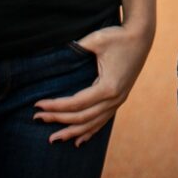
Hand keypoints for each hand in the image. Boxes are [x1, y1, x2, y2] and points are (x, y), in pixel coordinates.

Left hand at [33, 23, 152, 145]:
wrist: (141, 37)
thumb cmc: (118, 36)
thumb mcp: (96, 40)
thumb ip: (77, 47)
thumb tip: (56, 53)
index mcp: (108, 87)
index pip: (76, 103)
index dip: (56, 106)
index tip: (38, 105)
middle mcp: (114, 99)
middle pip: (82, 117)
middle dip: (58, 119)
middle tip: (37, 118)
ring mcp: (118, 101)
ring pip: (92, 124)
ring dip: (71, 132)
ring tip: (53, 139)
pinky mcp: (119, 99)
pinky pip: (102, 121)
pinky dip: (89, 132)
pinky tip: (79, 141)